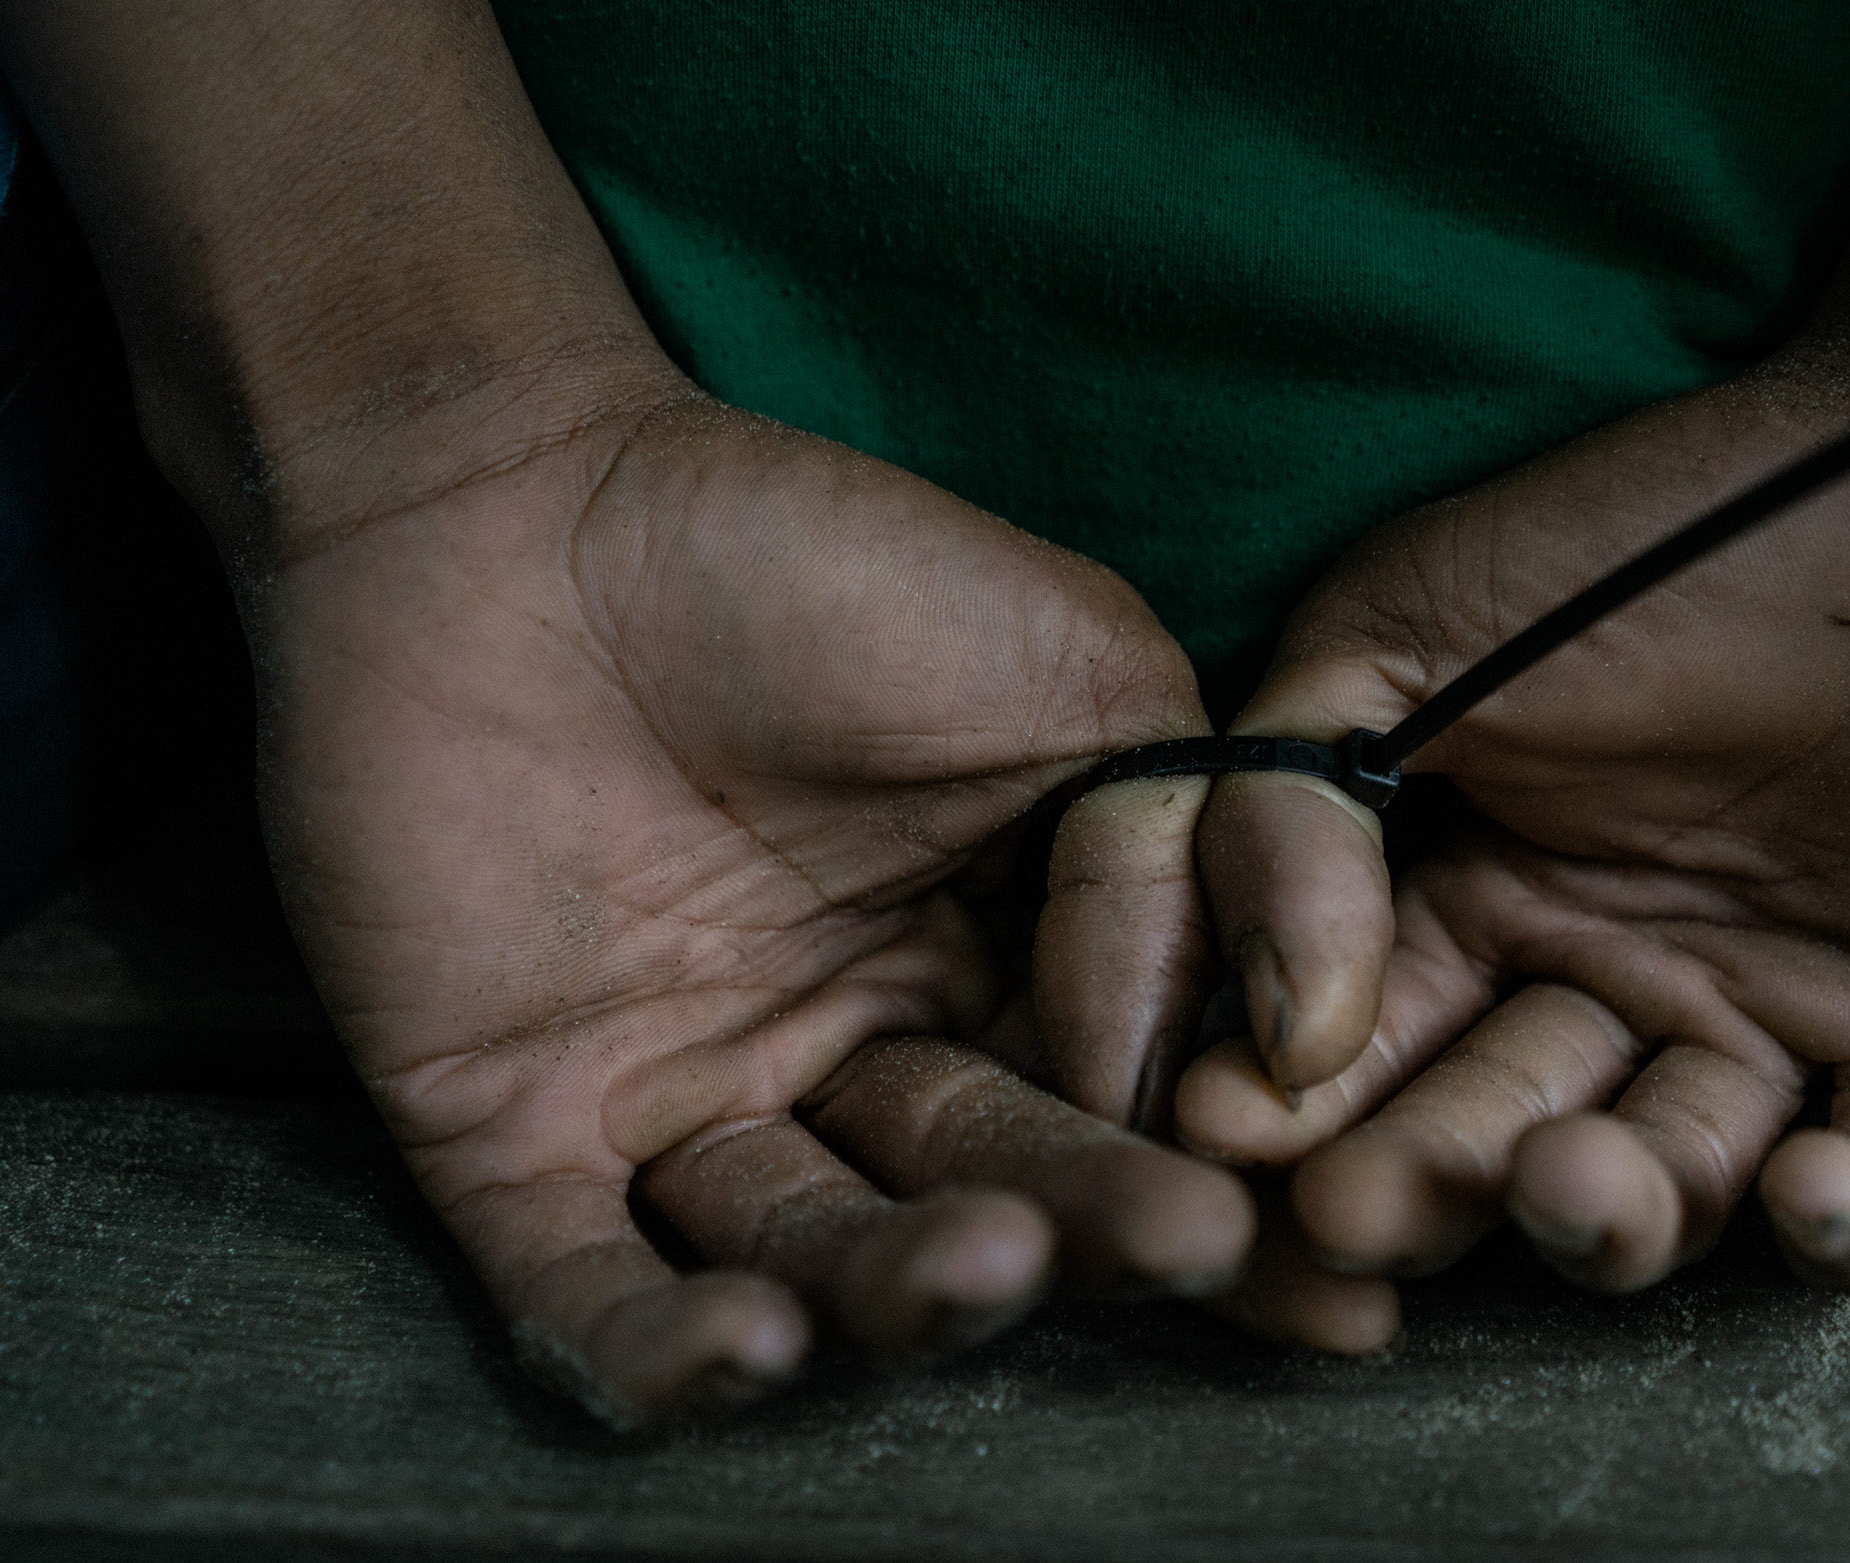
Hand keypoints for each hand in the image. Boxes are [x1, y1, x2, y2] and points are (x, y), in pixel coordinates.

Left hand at [258, 365, 1248, 1424]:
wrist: (517, 499)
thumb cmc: (816, 562)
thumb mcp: (1082, 670)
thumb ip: (1202, 846)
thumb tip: (1258, 1040)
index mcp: (994, 966)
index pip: (1121, 1112)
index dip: (1222, 1186)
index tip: (1339, 1257)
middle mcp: (849, 1057)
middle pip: (988, 1197)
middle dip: (1094, 1233)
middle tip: (1184, 1242)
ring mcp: (682, 1102)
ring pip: (810, 1259)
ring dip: (907, 1289)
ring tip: (989, 1263)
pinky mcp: (510, 1134)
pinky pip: (586, 1289)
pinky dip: (665, 1352)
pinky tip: (753, 1346)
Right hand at [1170, 363, 1849, 1315]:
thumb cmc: (1674, 534)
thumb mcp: (1414, 623)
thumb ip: (1292, 802)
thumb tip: (1273, 1029)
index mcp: (1484, 893)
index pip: (1364, 1046)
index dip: (1293, 1102)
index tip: (1233, 1135)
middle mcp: (1617, 980)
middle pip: (1496, 1141)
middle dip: (1423, 1183)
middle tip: (1363, 1213)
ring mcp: (1776, 1023)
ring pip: (1672, 1193)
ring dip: (1613, 1217)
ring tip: (1576, 1177)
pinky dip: (1842, 1229)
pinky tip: (1806, 1185)